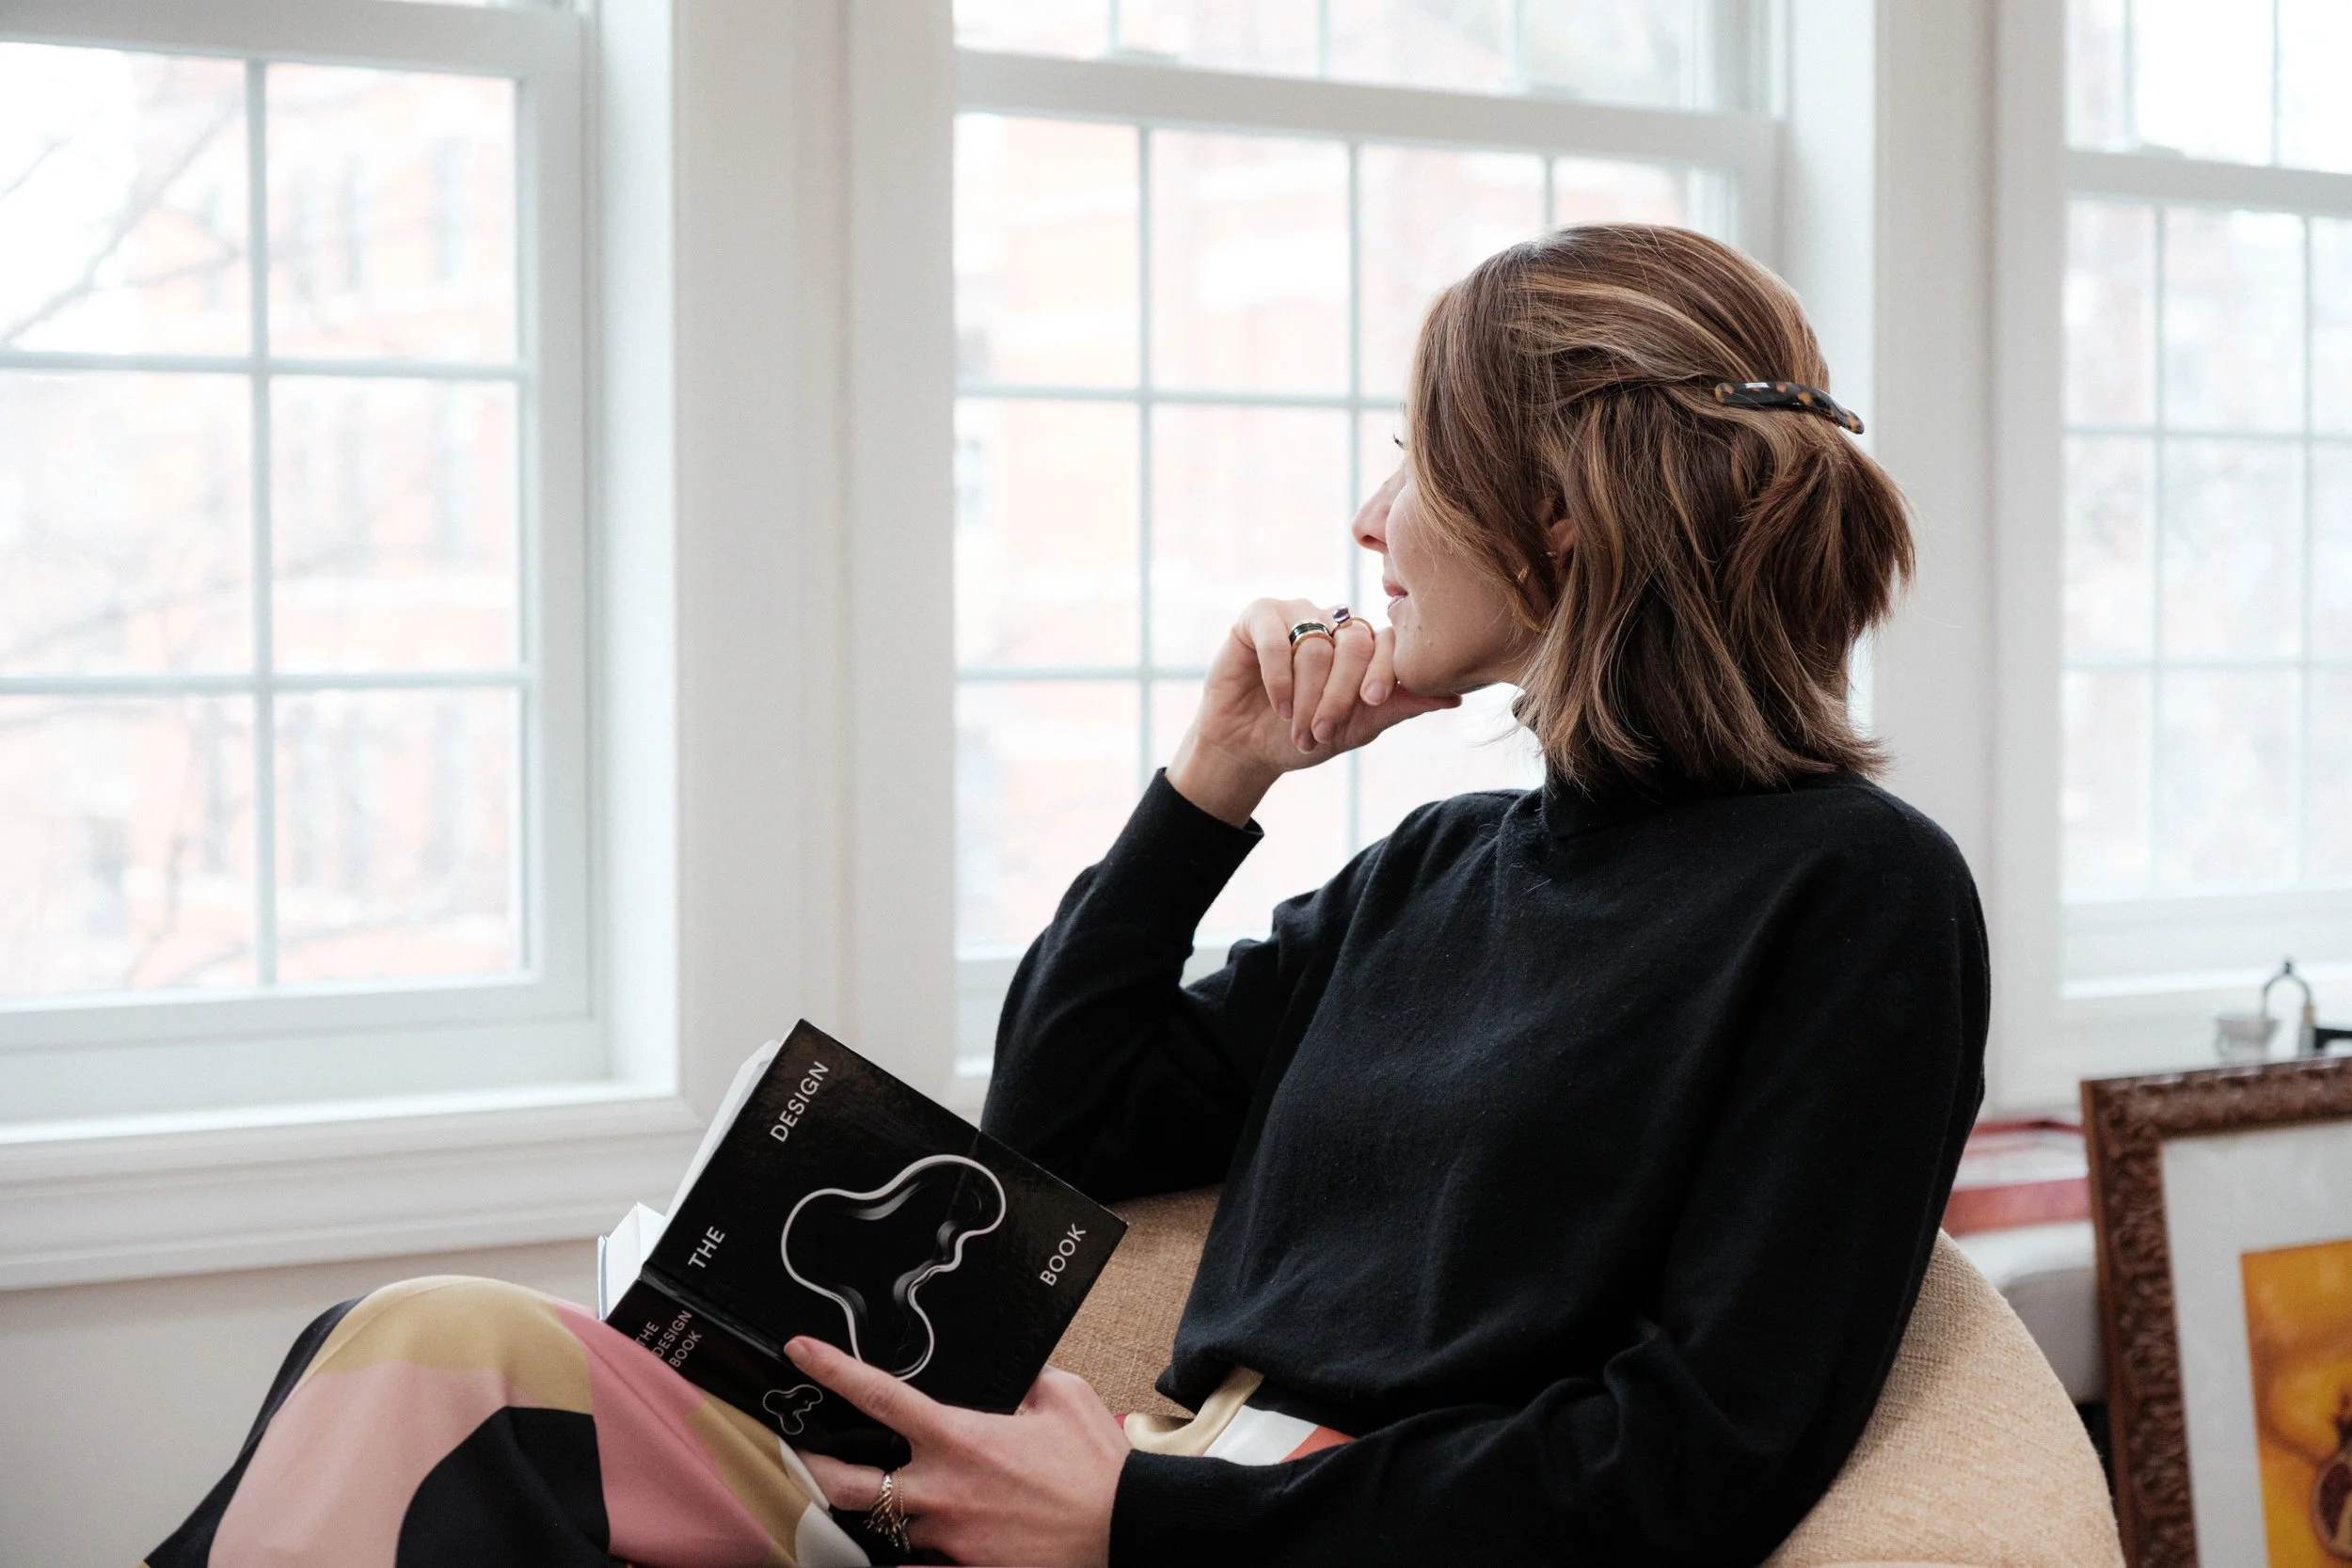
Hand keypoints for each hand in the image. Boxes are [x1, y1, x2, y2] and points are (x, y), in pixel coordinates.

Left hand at [787, 1336, 1127, 1567]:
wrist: (1128, 1530)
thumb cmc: (1099, 1468)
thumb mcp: (1065, 1396)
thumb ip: (1026, 1379)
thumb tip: (1014, 1376)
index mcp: (960, 1438)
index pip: (878, 1397)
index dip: (831, 1369)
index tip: (801, 1352)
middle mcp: (942, 1490)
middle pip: (846, 1484)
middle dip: (812, 1467)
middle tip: (802, 1453)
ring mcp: (949, 1538)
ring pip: (883, 1528)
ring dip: (877, 1511)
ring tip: (875, 1496)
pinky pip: (919, 1567)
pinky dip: (910, 1554)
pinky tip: (912, 1543)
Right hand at [1168, 598, 1458, 825]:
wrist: (1248, 748)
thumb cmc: (1305, 736)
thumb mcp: (1358, 728)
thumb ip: (1401, 706)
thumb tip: (1457, 697)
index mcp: (1364, 645)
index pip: (1387, 642)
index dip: (1382, 671)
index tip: (1371, 701)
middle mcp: (1334, 623)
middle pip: (1354, 642)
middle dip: (1338, 694)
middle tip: (1321, 731)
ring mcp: (1297, 615)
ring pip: (1316, 645)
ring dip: (1305, 695)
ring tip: (1296, 727)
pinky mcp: (1258, 617)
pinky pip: (1277, 638)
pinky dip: (1278, 678)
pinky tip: (1276, 705)